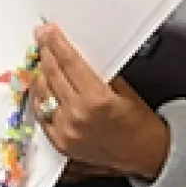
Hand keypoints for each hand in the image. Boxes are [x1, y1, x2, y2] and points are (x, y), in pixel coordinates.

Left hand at [32, 23, 171, 179]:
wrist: (145, 154)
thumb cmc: (139, 123)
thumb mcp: (124, 90)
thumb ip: (98, 74)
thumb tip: (74, 57)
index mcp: (97, 99)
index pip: (69, 62)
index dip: (56, 43)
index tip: (47, 32)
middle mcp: (78, 115)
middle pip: (52, 75)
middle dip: (45, 54)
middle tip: (42, 41)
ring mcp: (66, 131)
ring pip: (42, 94)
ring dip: (40, 75)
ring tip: (42, 62)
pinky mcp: (60, 143)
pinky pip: (41, 115)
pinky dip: (40, 99)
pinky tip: (41, 88)